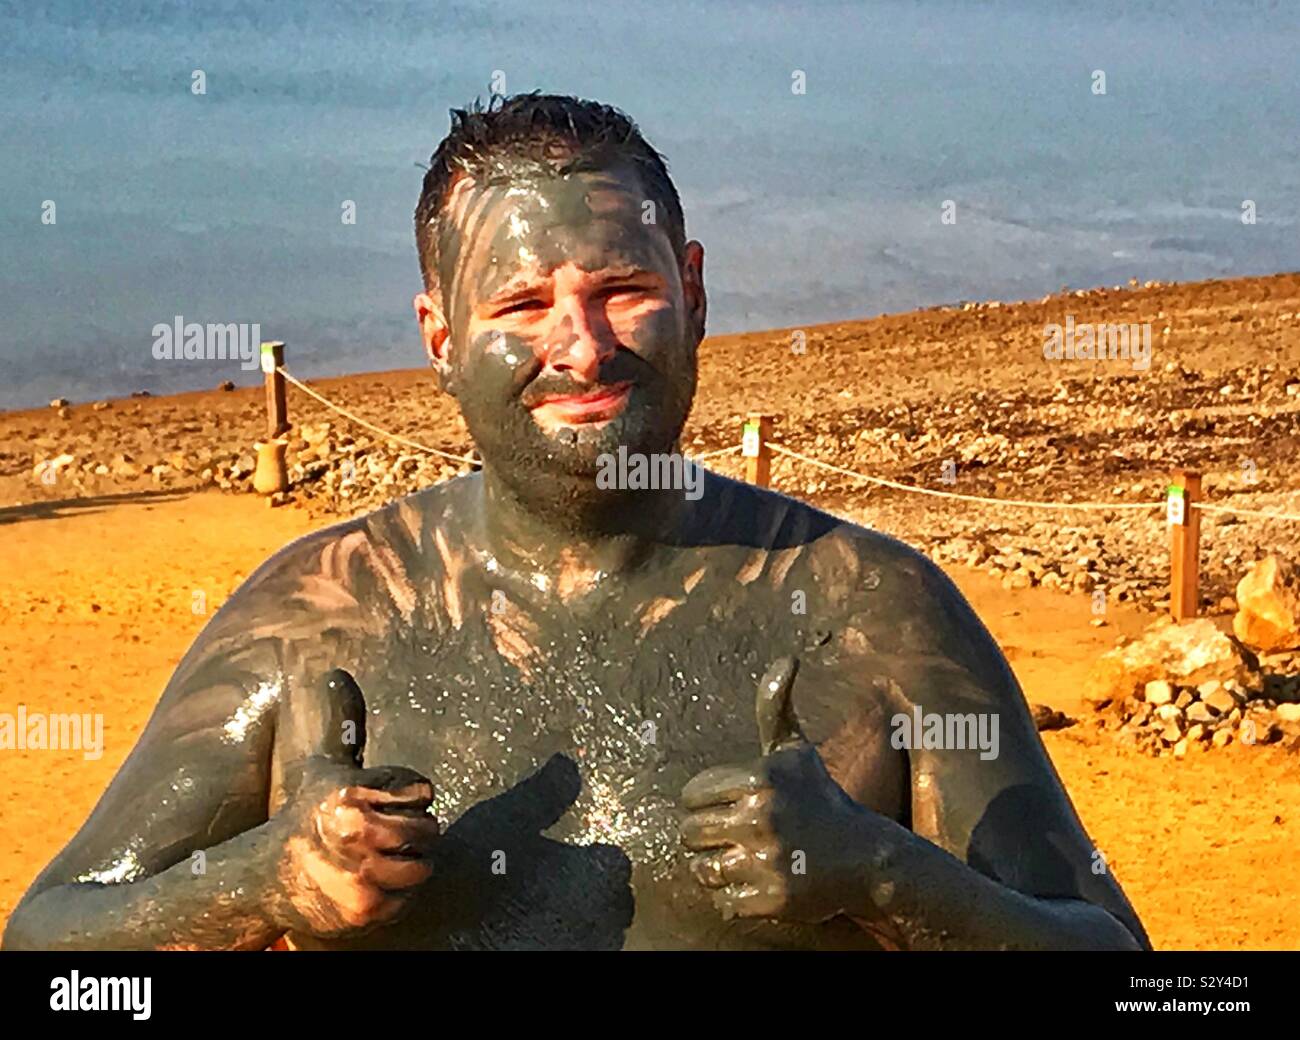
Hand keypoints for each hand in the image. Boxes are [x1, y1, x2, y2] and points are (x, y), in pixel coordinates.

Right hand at [267, 669, 440, 939]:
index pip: (423, 791)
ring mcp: (362, 874)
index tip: (384, 802)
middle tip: (384, 834)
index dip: (409, 797)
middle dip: (413, 831)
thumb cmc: (307, 813)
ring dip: (408, 864)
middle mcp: (357, 832)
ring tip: (379, 858)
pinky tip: (370, 882)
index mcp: (353, 792)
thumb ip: (343, 721)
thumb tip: (336, 673)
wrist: (267, 878)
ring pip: (424, 866)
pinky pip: (409, 899)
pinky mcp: (366, 909)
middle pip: (430, 829)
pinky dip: (396, 896)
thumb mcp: (325, 764)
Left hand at [680, 657, 874, 923]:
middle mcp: (760, 816)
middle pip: (690, 833)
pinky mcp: (771, 898)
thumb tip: (787, 659)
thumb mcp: (795, 749)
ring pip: (703, 868)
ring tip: (744, 857)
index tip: (729, 805)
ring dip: (718, 867)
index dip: (705, 802)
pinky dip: (735, 896)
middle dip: (707, 835)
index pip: (692, 795)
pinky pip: (724, 900)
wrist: (863, 856)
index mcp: (758, 778)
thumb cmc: (818, 796)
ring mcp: (766, 859)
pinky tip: (758, 881)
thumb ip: (776, 706)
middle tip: (734, 835)